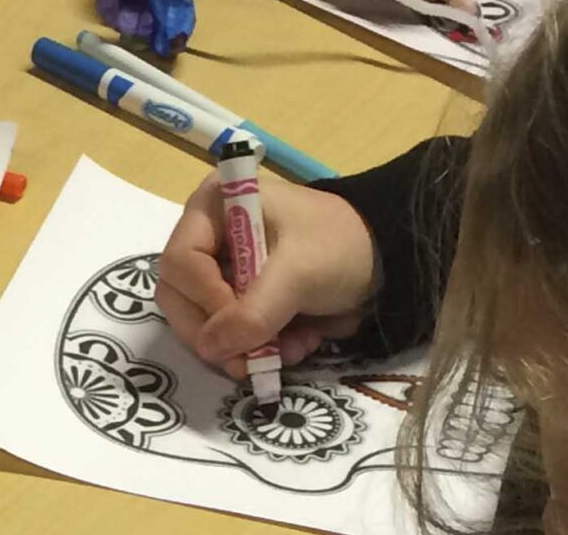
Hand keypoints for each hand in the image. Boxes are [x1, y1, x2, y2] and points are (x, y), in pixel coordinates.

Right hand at [157, 171, 376, 376]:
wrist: (387, 262)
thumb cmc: (339, 246)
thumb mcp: (299, 272)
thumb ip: (255, 310)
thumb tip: (210, 348)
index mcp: (214, 207)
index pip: (180, 261)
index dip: (204, 298)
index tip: (241, 325)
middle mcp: (209, 237)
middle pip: (180, 297)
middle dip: (217, 333)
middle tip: (249, 360)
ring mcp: (223, 271)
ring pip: (203, 323)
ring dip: (243, 347)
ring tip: (288, 351)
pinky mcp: (241, 300)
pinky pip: (230, 336)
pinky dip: (260, 350)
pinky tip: (296, 346)